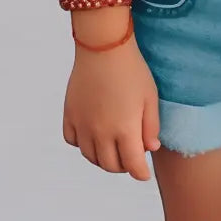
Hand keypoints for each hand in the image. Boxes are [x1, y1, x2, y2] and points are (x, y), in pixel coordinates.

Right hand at [63, 11, 160, 179]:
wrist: (103, 47)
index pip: (132, 165)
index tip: (144, 173)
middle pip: (110, 165)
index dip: (140, 173)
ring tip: (113, 149)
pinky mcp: (70, 114)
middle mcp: (100, 132)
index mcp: (124, 129)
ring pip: (90, 156)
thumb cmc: (131, 69)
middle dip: (123, 166)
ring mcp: (82, 124)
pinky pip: (72, 140)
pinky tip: (92, 135)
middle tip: (131, 157)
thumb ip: (151, 126)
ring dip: (103, 158)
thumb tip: (150, 148)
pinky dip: (82, 144)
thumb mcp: (150, 97)